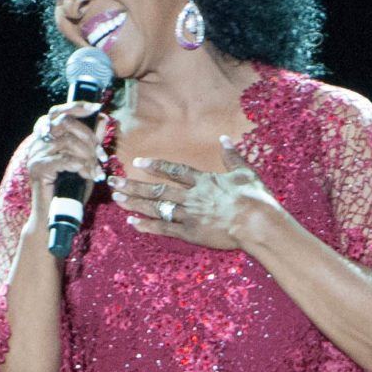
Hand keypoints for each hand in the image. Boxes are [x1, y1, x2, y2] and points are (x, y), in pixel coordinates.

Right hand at [25, 100, 113, 218]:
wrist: (55, 217)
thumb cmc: (71, 191)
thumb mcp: (86, 162)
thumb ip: (93, 141)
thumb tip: (103, 119)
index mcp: (46, 137)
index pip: (58, 112)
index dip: (77, 107)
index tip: (97, 108)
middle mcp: (38, 142)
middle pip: (65, 123)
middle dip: (89, 137)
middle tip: (101, 155)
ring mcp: (36, 155)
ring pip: (68, 142)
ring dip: (88, 156)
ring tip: (95, 170)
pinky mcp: (38, 168)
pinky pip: (65, 160)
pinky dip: (81, 167)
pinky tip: (88, 175)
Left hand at [115, 135, 276, 250]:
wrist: (257, 222)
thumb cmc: (255, 198)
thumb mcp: (245, 172)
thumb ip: (232, 156)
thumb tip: (225, 139)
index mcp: (204, 181)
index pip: (174, 171)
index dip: (155, 166)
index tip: (137, 163)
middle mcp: (192, 196)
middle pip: (158, 189)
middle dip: (134, 185)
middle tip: (114, 182)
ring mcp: (190, 215)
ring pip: (157, 207)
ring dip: (135, 203)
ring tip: (117, 198)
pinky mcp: (192, 233)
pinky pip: (165, 229)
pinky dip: (148, 226)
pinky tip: (132, 223)